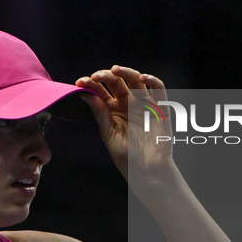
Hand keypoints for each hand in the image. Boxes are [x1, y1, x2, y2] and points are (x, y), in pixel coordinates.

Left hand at [76, 66, 172, 185]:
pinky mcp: (161, 109)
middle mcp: (128, 104)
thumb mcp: (109, 133)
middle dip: (106, 76)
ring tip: (115, 70)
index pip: (101, 91)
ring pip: (136, 81)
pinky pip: (159, 90)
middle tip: (96, 76)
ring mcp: (144, 104)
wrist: (146, 171)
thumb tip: (84, 93)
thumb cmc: (127, 156)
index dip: (92, 84)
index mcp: (113, 110)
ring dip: (126, 72)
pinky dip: (153, 81)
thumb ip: (100, 113)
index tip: (80, 82)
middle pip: (117, 82)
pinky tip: (143, 77)